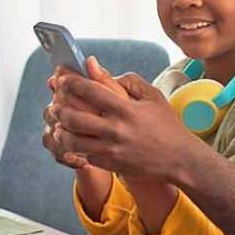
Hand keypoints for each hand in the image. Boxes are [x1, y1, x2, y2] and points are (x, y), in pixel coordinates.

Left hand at [52, 71, 201, 180]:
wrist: (179, 159)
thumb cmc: (167, 125)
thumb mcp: (153, 97)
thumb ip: (128, 81)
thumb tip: (101, 70)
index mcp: (126, 110)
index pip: (90, 91)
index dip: (71, 83)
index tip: (61, 79)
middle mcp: (116, 130)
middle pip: (74, 118)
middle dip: (59, 109)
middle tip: (55, 104)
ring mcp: (112, 150)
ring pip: (73, 141)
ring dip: (61, 130)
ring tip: (59, 124)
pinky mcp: (110, 164)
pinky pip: (83, 155)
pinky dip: (74, 147)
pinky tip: (72, 139)